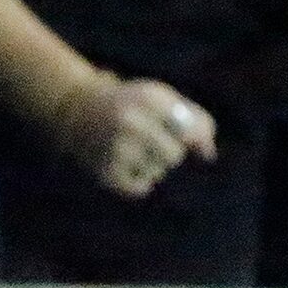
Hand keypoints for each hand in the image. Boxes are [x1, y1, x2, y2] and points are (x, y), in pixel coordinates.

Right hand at [59, 73, 217, 198]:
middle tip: (155, 143)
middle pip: (174, 156)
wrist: (78, 109)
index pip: (187, 131)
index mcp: (149, 99)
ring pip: (157, 172)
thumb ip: (194, 119)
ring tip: (137, 150)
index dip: (191, 137)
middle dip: (171, 152)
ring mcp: (114, 148)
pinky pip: (140, 188)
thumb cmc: (133, 104)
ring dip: (154, 165)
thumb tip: (209, 155)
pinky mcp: (104, 171)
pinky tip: (129, 165)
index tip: (185, 137)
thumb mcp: (163, 99)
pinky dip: (140, 180)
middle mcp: (130, 122)